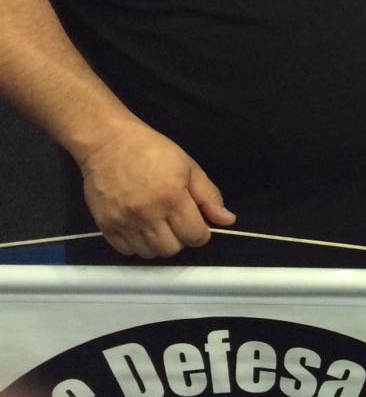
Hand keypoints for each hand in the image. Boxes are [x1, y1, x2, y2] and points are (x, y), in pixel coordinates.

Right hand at [77, 120, 235, 258]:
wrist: (107, 142)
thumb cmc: (150, 150)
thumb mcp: (187, 166)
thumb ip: (208, 196)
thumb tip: (227, 220)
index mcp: (172, 197)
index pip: (196, 236)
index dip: (200, 231)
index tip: (195, 221)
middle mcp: (148, 214)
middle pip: (173, 249)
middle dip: (180, 237)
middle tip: (174, 220)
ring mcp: (125, 222)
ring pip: (150, 253)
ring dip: (158, 242)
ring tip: (156, 222)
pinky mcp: (106, 226)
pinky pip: (127, 251)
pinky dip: (136, 244)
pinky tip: (138, 226)